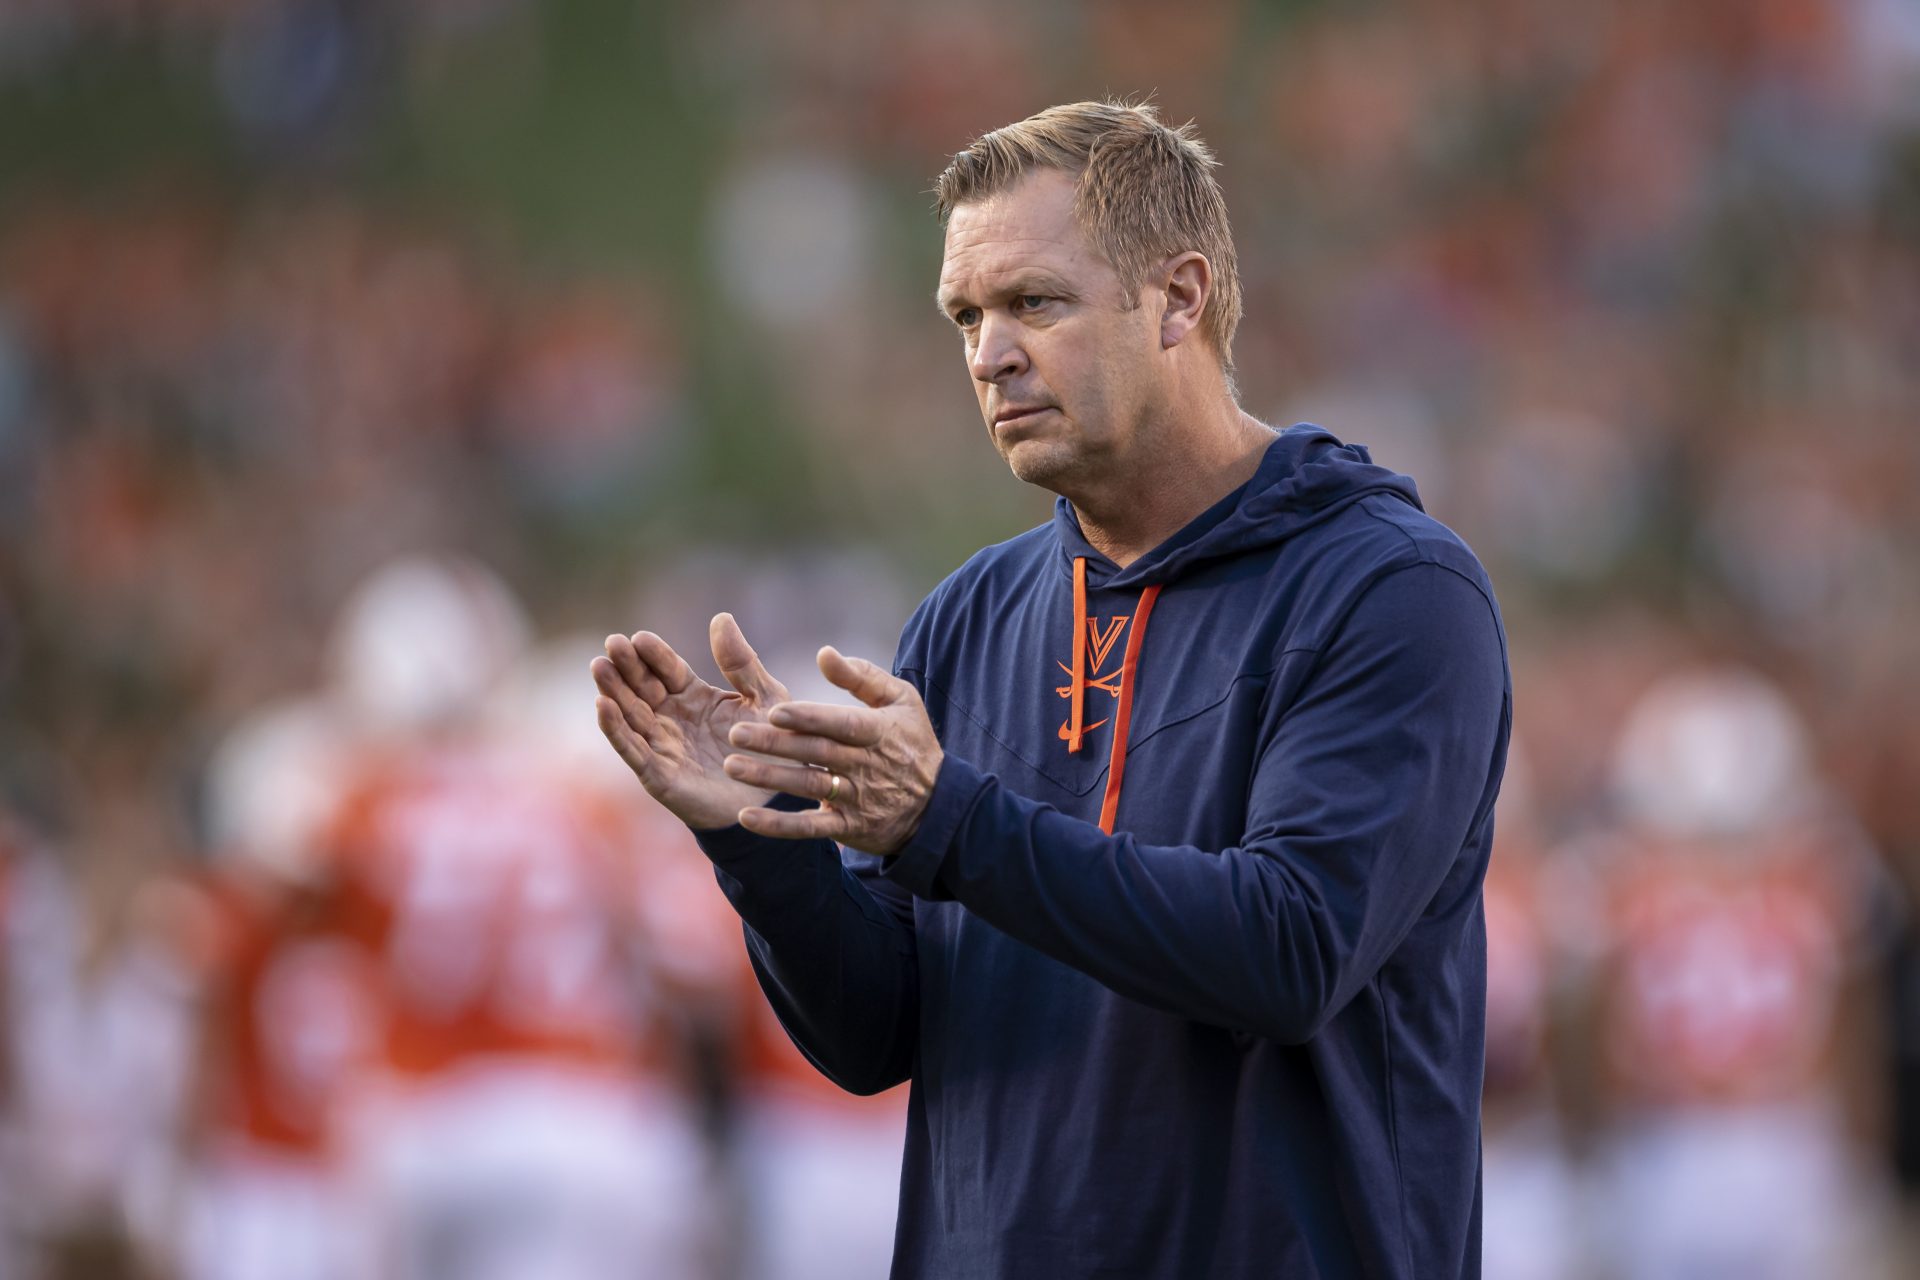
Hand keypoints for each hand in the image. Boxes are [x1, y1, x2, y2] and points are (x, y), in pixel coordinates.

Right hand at [590, 613, 791, 830]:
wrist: (776, 799)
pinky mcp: (658, 774)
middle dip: (625, 666)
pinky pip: (632, 749)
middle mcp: (672, 717)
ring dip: (613, 691)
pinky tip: (602, 706)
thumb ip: (742, 662)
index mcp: (694, 696)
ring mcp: (662, 745)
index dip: (654, 654)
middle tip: (612, 644)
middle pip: (641, 687)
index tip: (639, 637)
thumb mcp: (764, 697)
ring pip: (630, 713)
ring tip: (599, 667)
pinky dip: (615, 729)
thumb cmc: (771, 747)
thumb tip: (721, 617)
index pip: (668, 669)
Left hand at [721, 646, 942, 854]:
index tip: (775, 710)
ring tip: (732, 767)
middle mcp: (865, 765)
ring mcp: (856, 799)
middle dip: (774, 744)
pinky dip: (779, 826)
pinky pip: (810, 828)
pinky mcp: (848, 828)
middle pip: (815, 752)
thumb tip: (824, 653)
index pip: (840, 723)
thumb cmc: (911, 743)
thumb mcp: (901, 701)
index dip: (809, 718)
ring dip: (769, 778)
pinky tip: (747, 817)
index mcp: (878, 731)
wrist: (937, 806)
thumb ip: (862, 676)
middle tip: (735, 734)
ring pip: (808, 787)